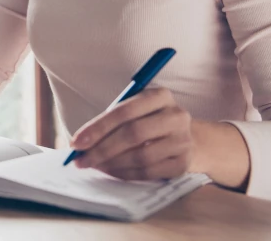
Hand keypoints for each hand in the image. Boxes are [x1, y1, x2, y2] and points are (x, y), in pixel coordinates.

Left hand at [68, 87, 195, 180]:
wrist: (193, 140)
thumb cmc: (153, 122)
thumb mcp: (139, 110)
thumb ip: (114, 120)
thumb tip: (81, 141)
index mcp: (160, 96)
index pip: (124, 111)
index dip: (98, 128)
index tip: (77, 142)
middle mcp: (176, 116)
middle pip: (133, 134)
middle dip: (101, 149)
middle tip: (81, 160)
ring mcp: (182, 141)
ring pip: (140, 156)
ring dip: (112, 164)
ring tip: (95, 166)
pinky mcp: (183, 163)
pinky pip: (148, 172)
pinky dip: (126, 174)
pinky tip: (112, 172)